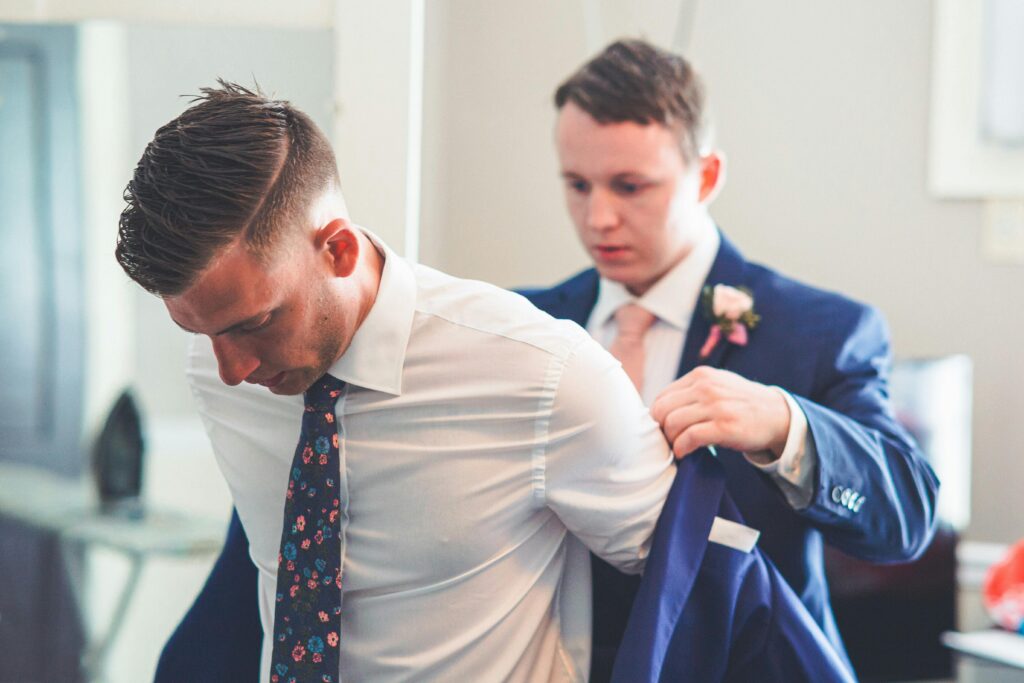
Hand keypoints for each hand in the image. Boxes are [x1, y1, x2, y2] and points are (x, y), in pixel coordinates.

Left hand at [650, 366, 790, 458]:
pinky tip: (685, 454)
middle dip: (661, 429)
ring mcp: (716, 406)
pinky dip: (681, 449)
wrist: (777, 415)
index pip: (662, 396)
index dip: (657, 417)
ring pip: (673, 424)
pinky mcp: (725, 427)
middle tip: (668, 441)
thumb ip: (692, 391)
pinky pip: (689, 438)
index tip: (664, 429)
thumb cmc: (742, 404)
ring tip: (678, 448)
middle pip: (662, 410)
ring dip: (671, 441)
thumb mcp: (717, 385)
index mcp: (701, 376)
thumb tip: (660, 409)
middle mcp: (706, 387)